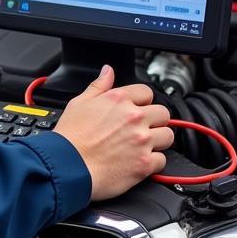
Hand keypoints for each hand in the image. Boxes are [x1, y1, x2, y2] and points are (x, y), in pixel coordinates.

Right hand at [53, 65, 173, 201]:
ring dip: (158, 140)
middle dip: (154, 120)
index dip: (142, 101)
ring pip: (168, 136)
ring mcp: (142, 141)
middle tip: (142, 128)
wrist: (68, 167)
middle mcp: (134, 118)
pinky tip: (139, 161)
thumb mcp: (79, 102)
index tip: (137, 108)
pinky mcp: (145, 164)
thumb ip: (99, 85)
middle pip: (163, 113)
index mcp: (119, 99)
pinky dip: (153, 162)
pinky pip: (162, 160)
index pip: (147, 92)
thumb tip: (108, 71)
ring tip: (143, 145)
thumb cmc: (71, 137)